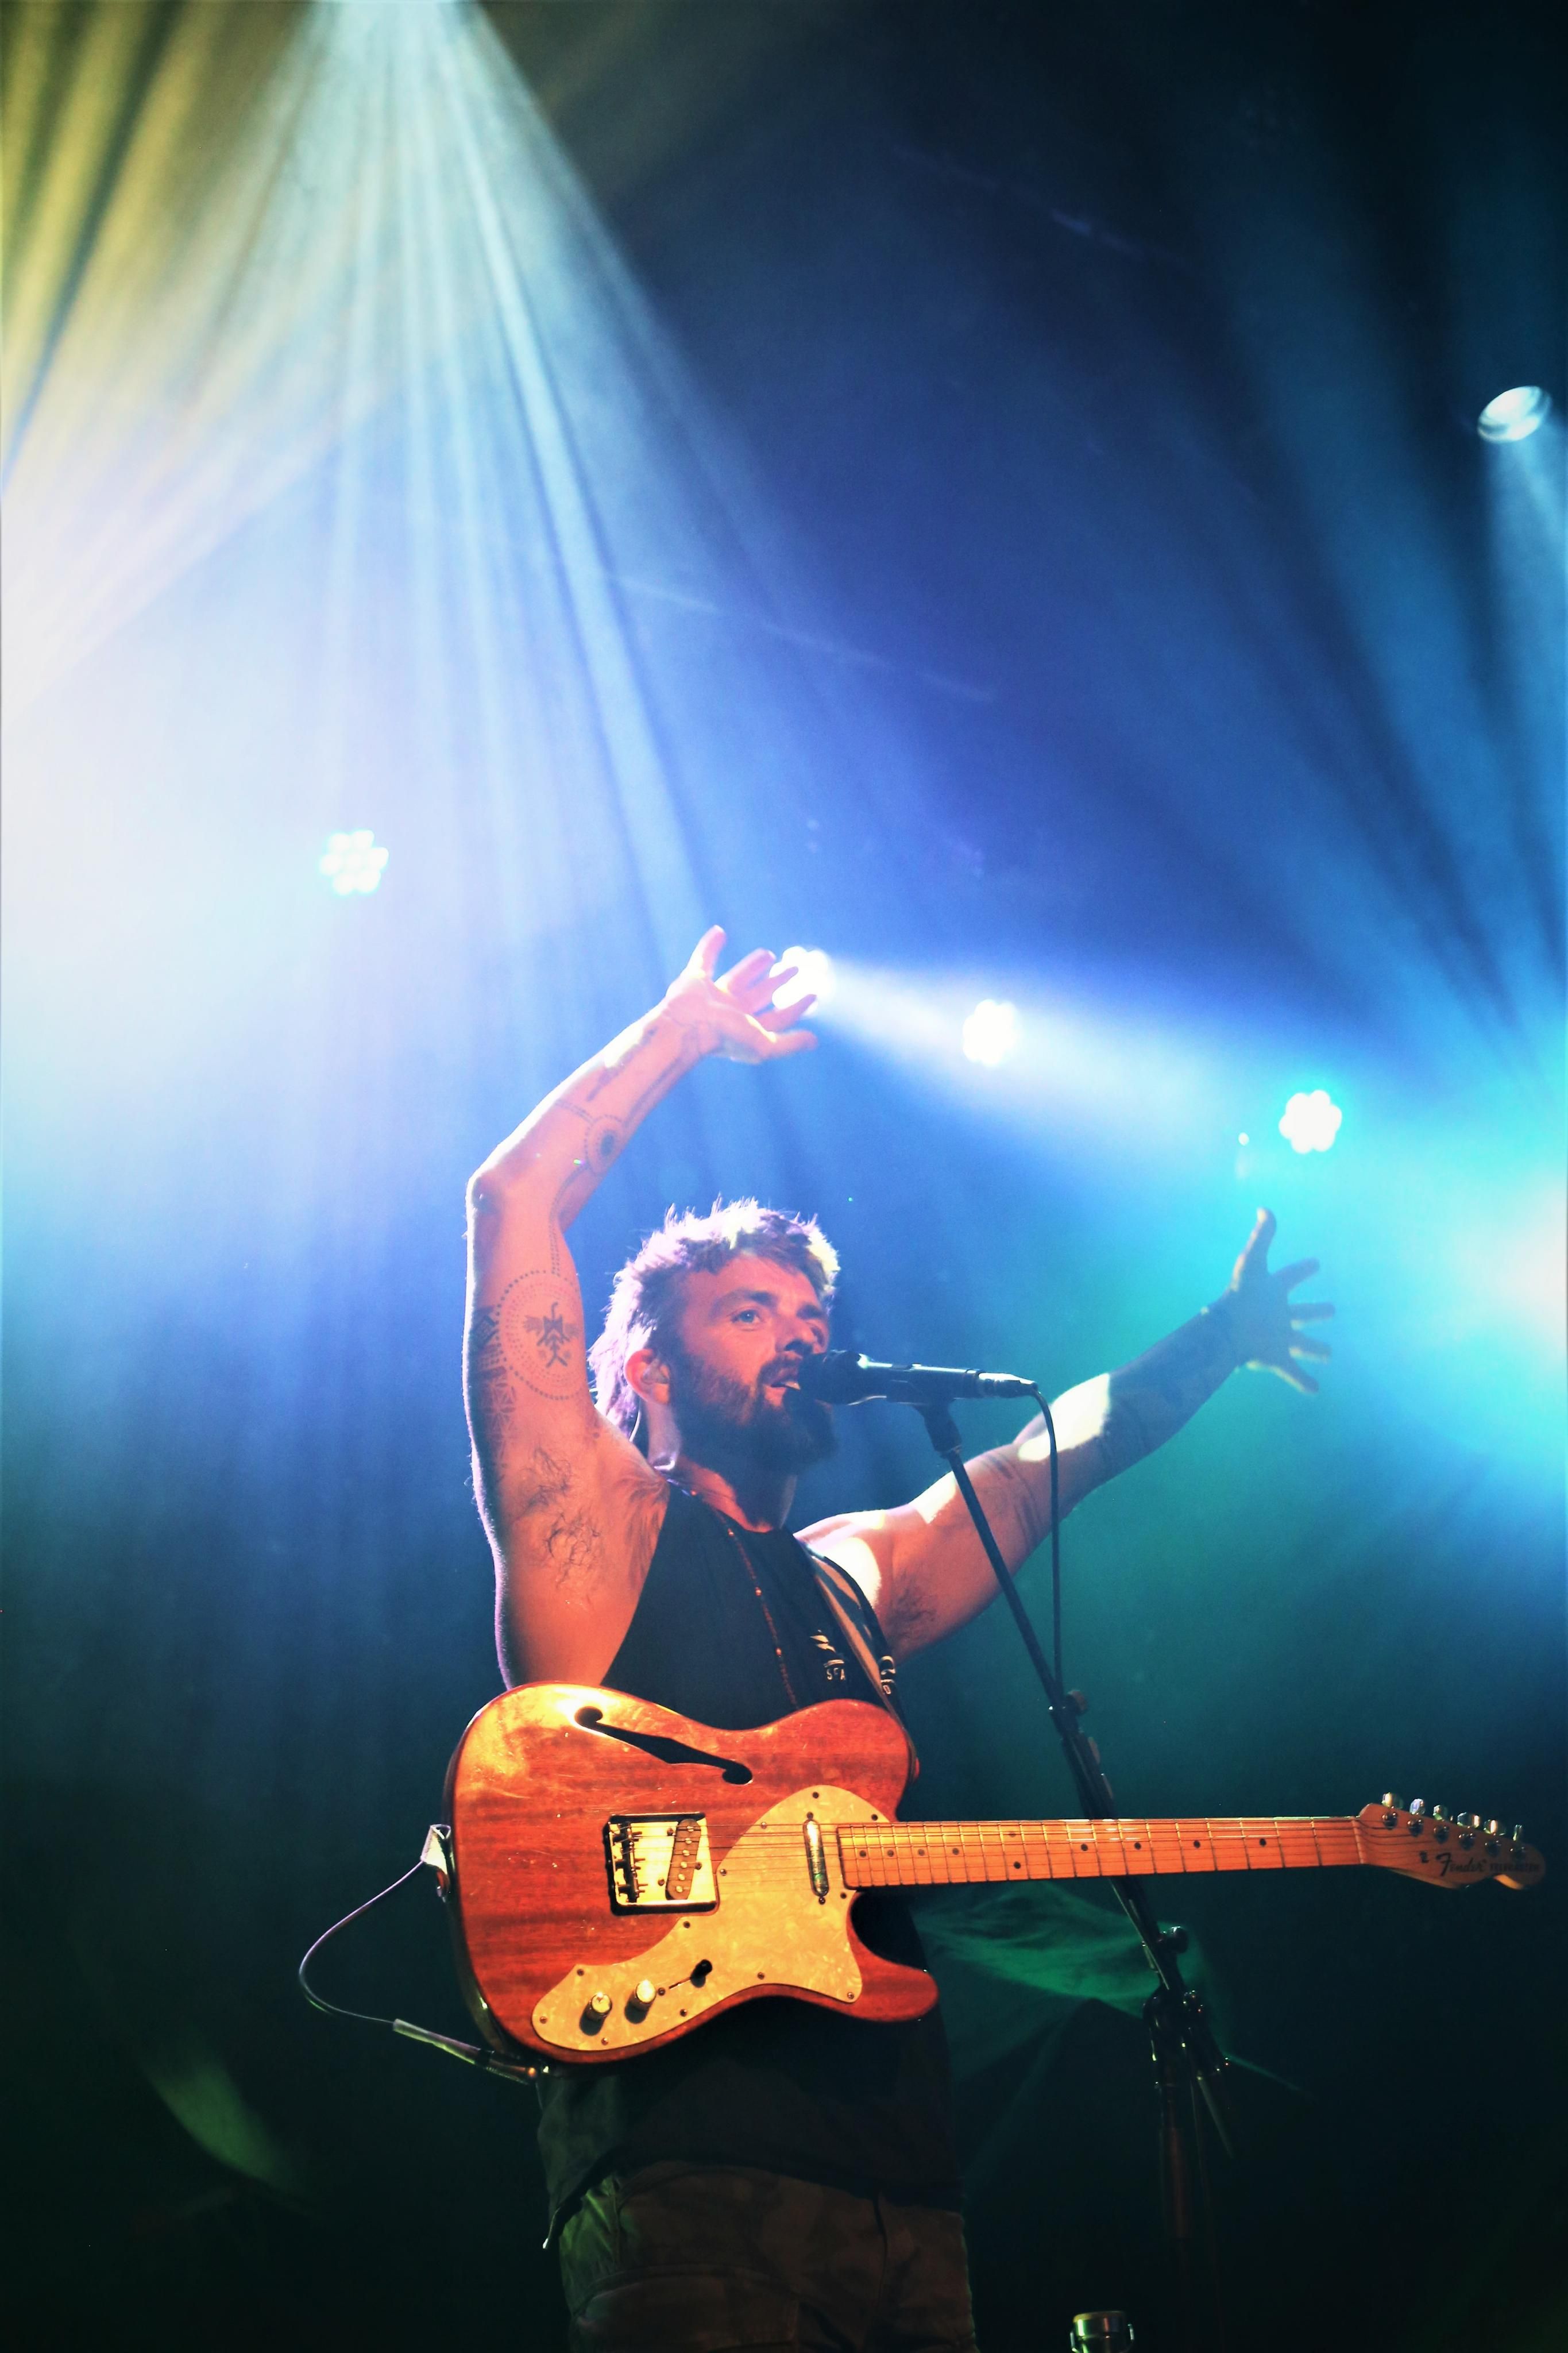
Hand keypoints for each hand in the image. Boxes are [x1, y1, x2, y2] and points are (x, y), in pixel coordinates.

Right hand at [662, 927, 817, 1064]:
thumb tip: (814, 1042)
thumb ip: (788, 1043)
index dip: (795, 1007)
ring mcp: (712, 996)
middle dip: (777, 983)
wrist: (686, 1027)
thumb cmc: (725, 1038)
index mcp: (746, 1028)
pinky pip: (702, 959)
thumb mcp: (764, 1044)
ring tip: (769, 955)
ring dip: (752, 966)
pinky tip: (719, 932)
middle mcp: (731, 1012)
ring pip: (737, 977)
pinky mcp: (693, 980)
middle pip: (760, 994)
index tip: (813, 994)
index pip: (776, 1017)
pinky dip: (709, 945)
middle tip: (795, 969)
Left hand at [1218, 1208, 1333, 1392]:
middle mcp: (1277, 1315)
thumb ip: (1261, 1236)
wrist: (1225, 1332)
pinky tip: (1315, 1391)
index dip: (1302, 1270)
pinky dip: (1303, 1382)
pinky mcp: (1275, 1358)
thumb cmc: (1240, 1297)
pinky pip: (1292, 1372)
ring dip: (1315, 1349)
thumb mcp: (1252, 1263)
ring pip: (1301, 1344)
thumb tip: (1265, 1208)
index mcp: (1272, 1292)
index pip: (1290, 1277)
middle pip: (1301, 1314)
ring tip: (1328, 1353)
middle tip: (1331, 1310)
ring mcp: (1277, 1338)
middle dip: (1315, 1312)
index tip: (1315, 1264)